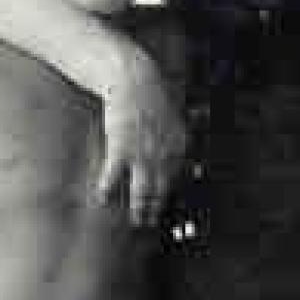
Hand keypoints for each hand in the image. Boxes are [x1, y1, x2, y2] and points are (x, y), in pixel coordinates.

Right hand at [98, 52, 185, 228]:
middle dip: (156, 209)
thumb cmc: (151, 92)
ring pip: (143, 191)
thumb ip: (182, 130)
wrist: (133, 78)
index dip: (169, 194)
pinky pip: (114, 178)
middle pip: (162, 190)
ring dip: (139, 209)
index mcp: (180, 146)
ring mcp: (143, 154)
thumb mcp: (175, 112)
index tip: (164, 205)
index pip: (176, 178)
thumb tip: (196, 134)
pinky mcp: (121, 149)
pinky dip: (108, 190)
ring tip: (136, 219)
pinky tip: (102, 199)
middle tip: (150, 221)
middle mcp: (165, 154)